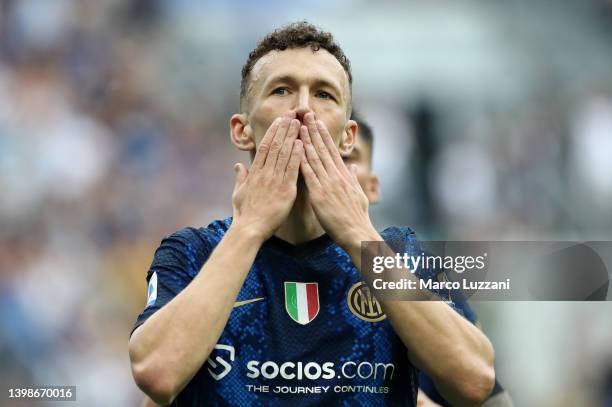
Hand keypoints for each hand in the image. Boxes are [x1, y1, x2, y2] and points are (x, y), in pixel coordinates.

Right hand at [232, 111, 302, 239]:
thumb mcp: (238, 193)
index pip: (265, 146)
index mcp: (255, 173)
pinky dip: (297, 156)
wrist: (249, 229)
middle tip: (292, 114)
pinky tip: (302, 144)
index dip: (273, 131)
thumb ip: (240, 177)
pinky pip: (292, 169)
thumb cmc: (244, 214)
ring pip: (284, 154)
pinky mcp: (285, 190)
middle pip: (275, 145)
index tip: (280, 120)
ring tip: (299, 122)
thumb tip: (238, 165)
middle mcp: (265, 173)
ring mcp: (275, 181)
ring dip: (292, 136)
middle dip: (284, 128)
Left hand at [299, 112, 376, 248]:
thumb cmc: (357, 217)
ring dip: (306, 140)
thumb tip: (354, 167)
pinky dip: (302, 161)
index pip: (332, 150)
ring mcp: (327, 184)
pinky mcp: (319, 195)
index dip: (323, 135)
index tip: (317, 122)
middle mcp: (336, 176)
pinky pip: (309, 175)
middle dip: (314, 131)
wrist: (357, 233)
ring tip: (299, 126)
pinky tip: (296, 150)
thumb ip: (354, 179)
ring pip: (315, 158)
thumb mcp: (358, 194)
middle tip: (306, 114)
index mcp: (344, 176)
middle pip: (323, 149)